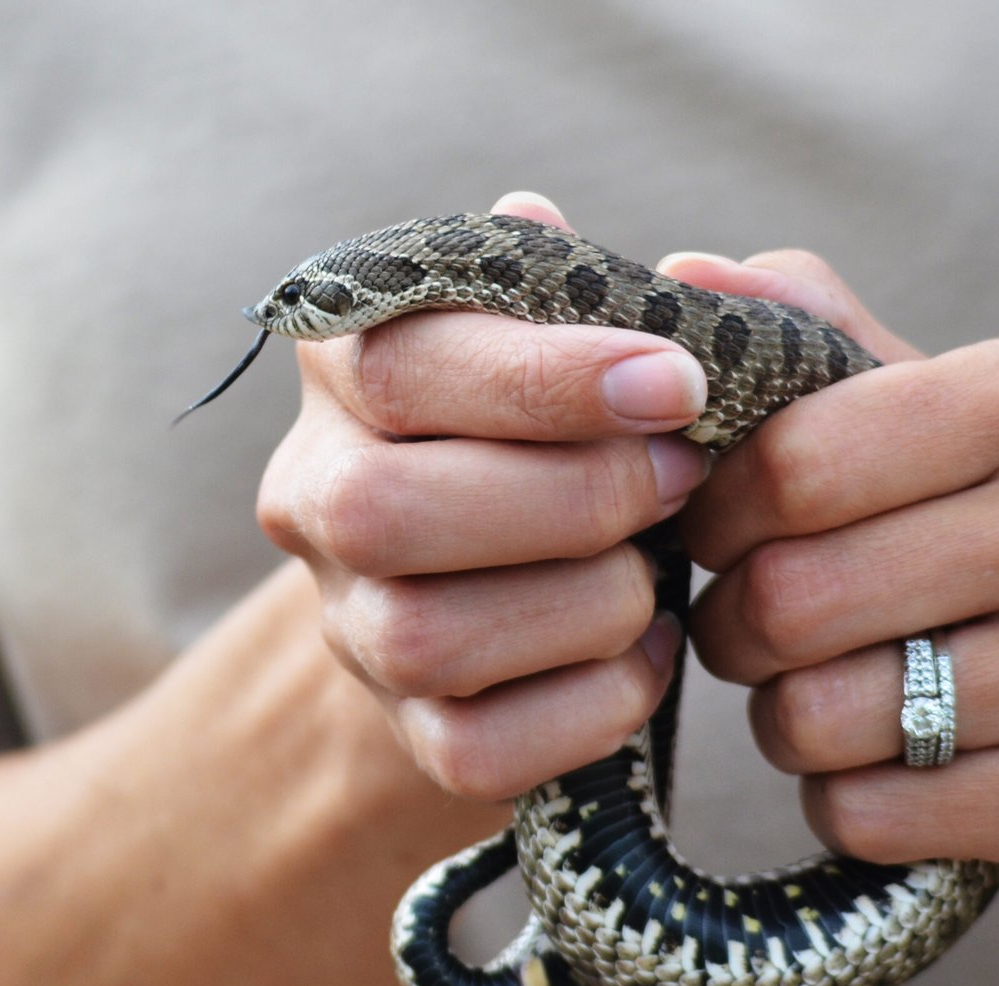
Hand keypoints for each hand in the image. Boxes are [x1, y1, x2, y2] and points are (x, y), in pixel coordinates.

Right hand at [258, 194, 710, 798]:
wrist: (506, 577)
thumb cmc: (552, 424)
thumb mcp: (548, 336)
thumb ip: (548, 285)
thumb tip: (531, 220)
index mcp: (343, 374)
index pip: (408, 369)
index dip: (546, 379)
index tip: (679, 382)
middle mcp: (317, 499)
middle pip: (388, 513)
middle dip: (569, 498)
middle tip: (681, 476)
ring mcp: (351, 629)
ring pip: (429, 640)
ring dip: (587, 604)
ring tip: (656, 571)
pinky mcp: (407, 732)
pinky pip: (480, 751)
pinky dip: (592, 705)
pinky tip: (642, 652)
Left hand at [670, 249, 998, 967]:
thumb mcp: (946, 432)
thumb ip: (818, 348)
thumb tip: (683, 275)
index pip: (792, 458)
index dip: (716, 514)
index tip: (720, 533)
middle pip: (792, 596)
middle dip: (738, 632)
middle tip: (760, 634)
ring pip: (820, 716)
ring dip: (787, 725)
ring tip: (838, 701)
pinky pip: (870, 812)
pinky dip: (846, 803)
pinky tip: (900, 773)